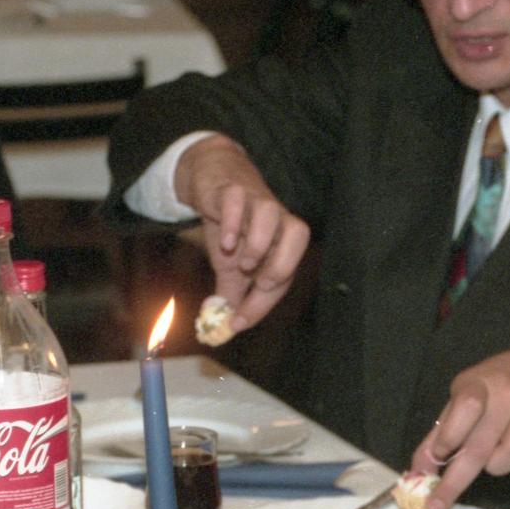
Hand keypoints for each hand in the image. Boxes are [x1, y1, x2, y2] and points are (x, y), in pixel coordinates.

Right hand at [177, 135, 309, 333]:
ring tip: (241, 263)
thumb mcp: (231, 265)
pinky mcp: (231, 189)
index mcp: (282, 241)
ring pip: (271, 212)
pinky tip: (224, 241)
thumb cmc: (231, 225)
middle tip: (262, 284)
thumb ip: (231, 294)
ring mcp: (254, 201)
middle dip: (282, 264)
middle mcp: (276, 219)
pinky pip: (237, 200)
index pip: (286, 271)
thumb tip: (224, 327)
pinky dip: (232, 222)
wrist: (211, 181)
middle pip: (298, 233)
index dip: (266, 301)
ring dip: (259, 242)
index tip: (240, 322)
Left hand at [408, 347, 509, 508]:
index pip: (465, 409)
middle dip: (454, 483)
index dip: (448, 437)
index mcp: (481, 384)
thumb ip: (440, 433)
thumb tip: (418, 473)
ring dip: (496, 466)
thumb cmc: (493, 386)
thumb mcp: (462, 396)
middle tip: (436, 505)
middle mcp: (509, 396)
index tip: (438, 458)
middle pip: (481, 447)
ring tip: (494, 452)